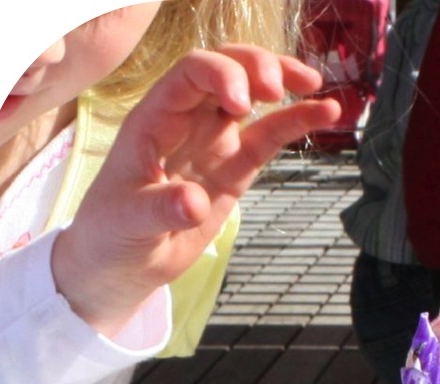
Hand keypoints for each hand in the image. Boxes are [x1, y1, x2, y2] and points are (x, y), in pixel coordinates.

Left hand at [52, 45, 340, 336]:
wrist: (122, 261)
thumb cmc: (114, 233)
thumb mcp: (129, 222)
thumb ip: (161, 208)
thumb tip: (197, 202)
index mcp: (154, 120)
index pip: (190, 75)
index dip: (221, 76)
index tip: (246, 103)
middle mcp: (186, 121)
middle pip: (224, 69)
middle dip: (255, 67)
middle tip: (279, 88)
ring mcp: (213, 142)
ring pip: (250, 94)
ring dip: (280, 81)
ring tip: (314, 85)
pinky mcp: (234, 168)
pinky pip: (268, 136)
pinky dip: (296, 121)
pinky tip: (325, 112)